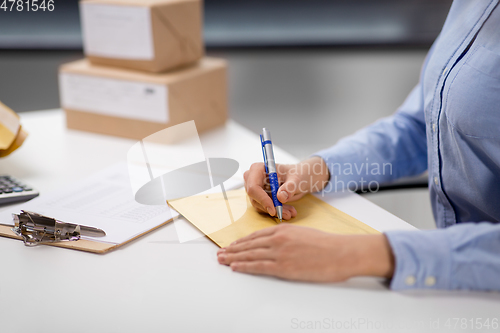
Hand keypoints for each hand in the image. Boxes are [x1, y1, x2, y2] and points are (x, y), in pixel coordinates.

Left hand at [217, 224, 394, 282]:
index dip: (242, 241)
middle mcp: (277, 239)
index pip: (256, 235)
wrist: (340, 252)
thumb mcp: (303, 233)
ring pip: (250, 255)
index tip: (233, 244)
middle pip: (249, 245)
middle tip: (220, 253)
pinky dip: (244, 266)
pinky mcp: (283, 267)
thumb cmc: (326, 244)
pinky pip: (258, 266)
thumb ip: (287, 237)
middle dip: (232, 249)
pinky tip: (235, 267)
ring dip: (233, 257)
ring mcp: (279, 253)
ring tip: (222, 259)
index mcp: (282, 230)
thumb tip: (277, 243)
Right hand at [244, 157, 329, 219]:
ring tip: (290, 212)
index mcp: (258, 168)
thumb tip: (281, 197)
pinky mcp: (258, 197)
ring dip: (276, 211)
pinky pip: (264, 208)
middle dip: (271, 207)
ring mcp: (254, 188)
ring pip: (260, 205)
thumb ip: (290, 186)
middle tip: (287, 214)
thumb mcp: (296, 179)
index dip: (262, 199)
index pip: (254, 187)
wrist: (298, 178)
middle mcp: (252, 178)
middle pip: (255, 198)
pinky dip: (276, 211)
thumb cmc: (296, 174)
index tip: (274, 209)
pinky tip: (287, 210)